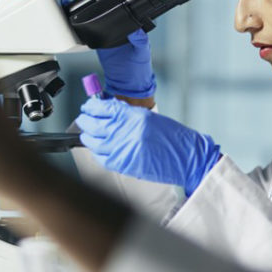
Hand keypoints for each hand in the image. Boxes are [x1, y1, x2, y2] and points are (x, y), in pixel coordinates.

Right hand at [66, 0, 155, 98]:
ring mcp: (107, 26)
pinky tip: (74, 5)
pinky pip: (87, 21)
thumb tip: (137, 31)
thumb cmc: (138, 66)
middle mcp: (120, 19)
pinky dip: (79, 12)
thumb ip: (140, 41)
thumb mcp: (142, 51)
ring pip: (97, 6)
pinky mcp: (96, 35)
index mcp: (134, 19)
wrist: (126, 81)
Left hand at [76, 97, 220, 195]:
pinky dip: (96, 152)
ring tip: (88, 134)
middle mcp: (126, 132)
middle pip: (93, 124)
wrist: (187, 158)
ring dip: (88, 136)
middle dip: (85, 120)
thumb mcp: (149, 118)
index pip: (103, 108)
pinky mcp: (123, 165)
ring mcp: (123, 150)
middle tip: (84, 118)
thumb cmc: (172, 137)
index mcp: (133, 117)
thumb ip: (127, 115)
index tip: (88, 106)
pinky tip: (97, 148)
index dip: (91, 107)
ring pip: (92, 142)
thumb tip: (107, 111)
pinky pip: (101, 158)